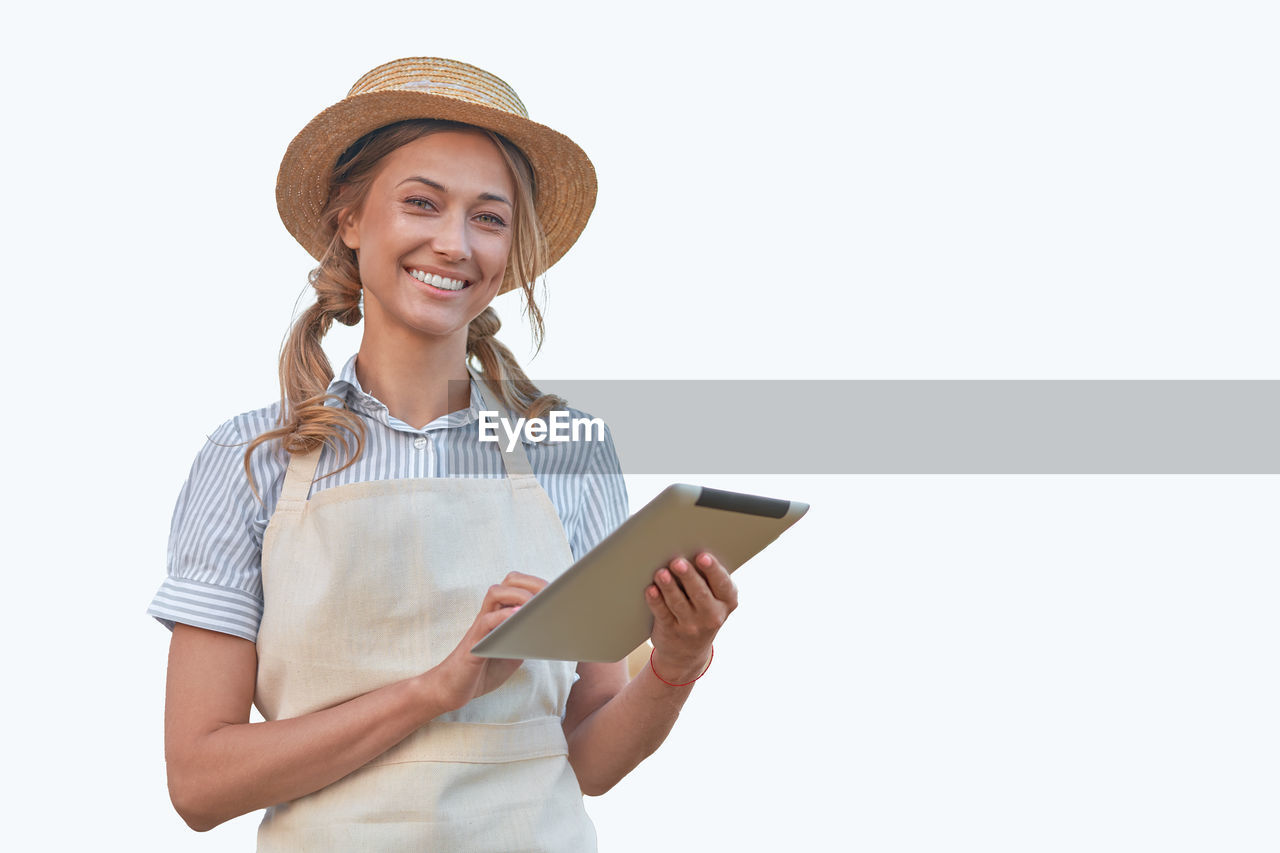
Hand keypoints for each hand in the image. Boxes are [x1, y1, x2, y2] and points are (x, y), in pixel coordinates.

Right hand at [429, 571, 546, 711]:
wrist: (453, 689)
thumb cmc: (484, 669)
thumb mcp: (514, 652)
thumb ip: (527, 639)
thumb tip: (552, 631)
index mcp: (500, 615)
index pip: (517, 586)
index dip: (537, 584)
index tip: (556, 590)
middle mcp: (489, 614)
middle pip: (507, 583)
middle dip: (531, 583)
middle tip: (548, 594)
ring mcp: (480, 626)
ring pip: (495, 594)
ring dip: (518, 595)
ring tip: (533, 604)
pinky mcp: (473, 643)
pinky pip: (486, 621)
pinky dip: (502, 616)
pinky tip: (517, 617)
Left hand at [645, 552, 737, 683]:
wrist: (687, 653)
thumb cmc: (701, 611)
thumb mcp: (714, 600)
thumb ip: (708, 580)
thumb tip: (688, 548)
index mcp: (726, 602)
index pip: (723, 585)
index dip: (713, 570)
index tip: (702, 557)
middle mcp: (711, 616)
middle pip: (700, 593)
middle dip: (688, 576)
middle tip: (677, 562)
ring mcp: (691, 626)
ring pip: (679, 603)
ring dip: (669, 587)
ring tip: (661, 573)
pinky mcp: (671, 631)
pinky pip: (662, 614)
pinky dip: (656, 601)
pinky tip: (651, 590)